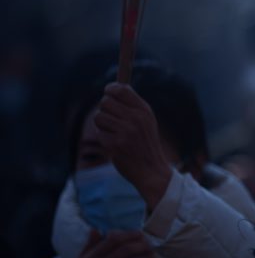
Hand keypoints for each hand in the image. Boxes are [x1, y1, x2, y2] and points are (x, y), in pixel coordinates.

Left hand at [93, 83, 171, 209]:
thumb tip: (113, 88)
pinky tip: (115, 145)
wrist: (151, 169)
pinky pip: (99, 134)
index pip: (121, 90)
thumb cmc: (145, 143)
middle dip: (105, 109)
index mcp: (144, 111)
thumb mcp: (146, 121)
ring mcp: (125, 132)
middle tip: (112, 118)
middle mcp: (135, 119)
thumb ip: (132, 105)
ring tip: (114, 133)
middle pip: (105, 102)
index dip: (110, 89)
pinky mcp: (115, 145)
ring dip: (103, 125)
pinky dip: (104, 139)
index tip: (108, 92)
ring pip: (99, 117)